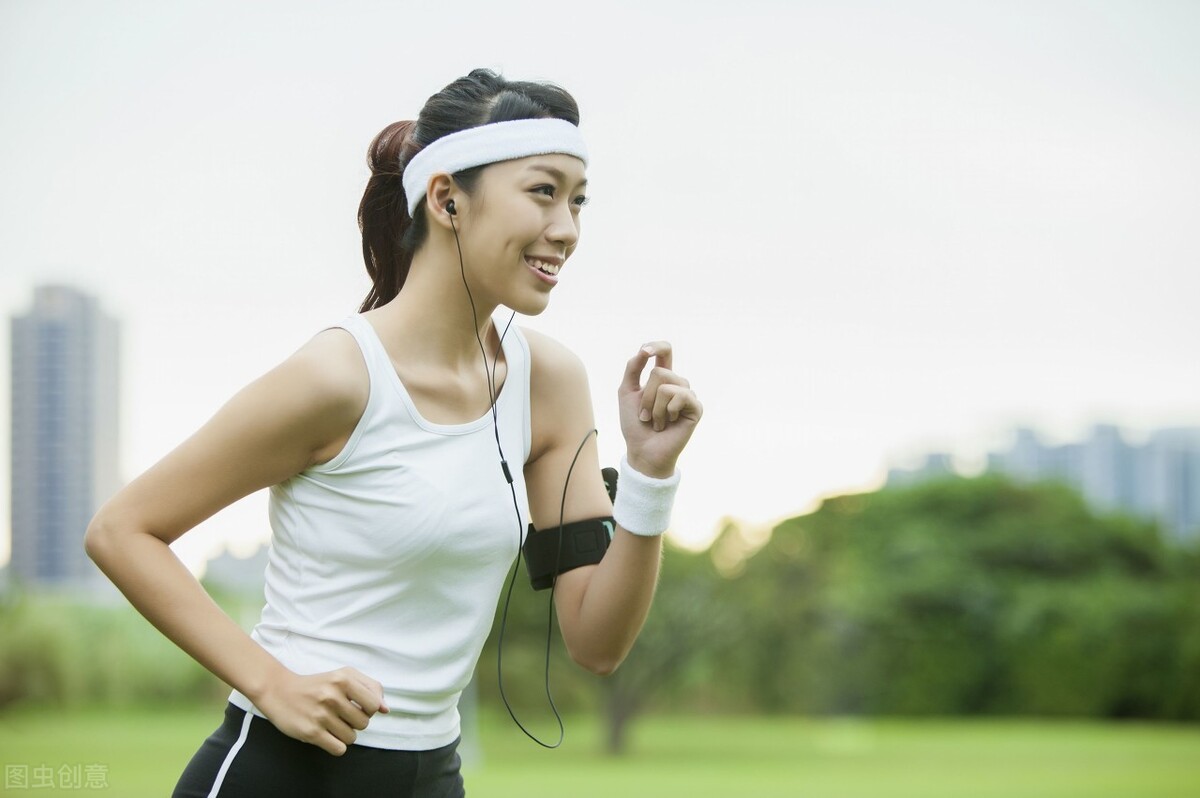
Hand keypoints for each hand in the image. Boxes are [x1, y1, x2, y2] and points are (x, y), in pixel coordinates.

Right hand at [253, 666, 389, 755]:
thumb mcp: (344, 676)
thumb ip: (370, 688)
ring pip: (352, 738)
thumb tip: (386, 709)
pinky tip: (327, 735)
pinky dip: (336, 745)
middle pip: (364, 723)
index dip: (369, 709)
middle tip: (341, 716)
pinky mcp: (311, 732)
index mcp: (343, 679)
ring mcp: (321, 715)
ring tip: (331, 724)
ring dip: (344, 734)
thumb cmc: (317, 685)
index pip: (374, 704)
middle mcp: (332, 695)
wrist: (279, 691)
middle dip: (356, 722)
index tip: (357, 707)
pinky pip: (339, 749)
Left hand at [619, 341, 702, 477]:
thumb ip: (633, 368)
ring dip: (655, 407)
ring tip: (656, 422)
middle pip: (660, 372)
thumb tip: (643, 349)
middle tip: (645, 416)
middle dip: (646, 396)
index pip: (666, 352)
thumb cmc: (634, 425)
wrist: (642, 451)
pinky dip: (667, 411)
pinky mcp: (696, 408)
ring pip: (668, 385)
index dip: (657, 346)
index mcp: (662, 379)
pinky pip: (680, 396)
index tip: (645, 352)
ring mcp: (688, 396)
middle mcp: (677, 385)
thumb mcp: (626, 392)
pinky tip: (669, 423)